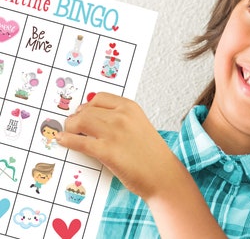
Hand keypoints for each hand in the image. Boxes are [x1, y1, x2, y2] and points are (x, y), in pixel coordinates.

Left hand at [56, 92, 176, 199]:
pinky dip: (67, 140)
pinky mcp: (107, 151)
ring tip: (68, 133)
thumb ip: (119, 119)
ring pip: (80, 121)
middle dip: (76, 117)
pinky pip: (79, 141)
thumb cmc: (152, 154)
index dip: (87, 106)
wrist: (163, 175)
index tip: (82, 112)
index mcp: (130, 107)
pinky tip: (62, 140)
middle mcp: (122, 116)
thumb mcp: (139, 126)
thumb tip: (93, 118)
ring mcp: (114, 133)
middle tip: (72, 125)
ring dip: (69, 127)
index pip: (99, 98)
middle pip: (87, 109)